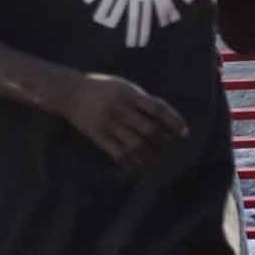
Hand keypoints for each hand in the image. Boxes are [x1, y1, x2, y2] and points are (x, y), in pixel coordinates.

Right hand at [48, 70, 187, 168]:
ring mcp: (108, 122)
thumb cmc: (102, 89)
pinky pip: (118, 153)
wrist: (70, 92)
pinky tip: (137, 167)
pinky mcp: (98, 135)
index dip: (173, 121)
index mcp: (129, 93)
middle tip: (168, 147)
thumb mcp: (123, 87)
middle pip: (148, 129)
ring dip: (149, 156)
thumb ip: (142, 100)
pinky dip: (130, 163)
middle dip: (162, 142)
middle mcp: (120, 108)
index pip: (157, 108)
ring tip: (156, 160)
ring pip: (135, 144)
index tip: (184, 132)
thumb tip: (167, 117)